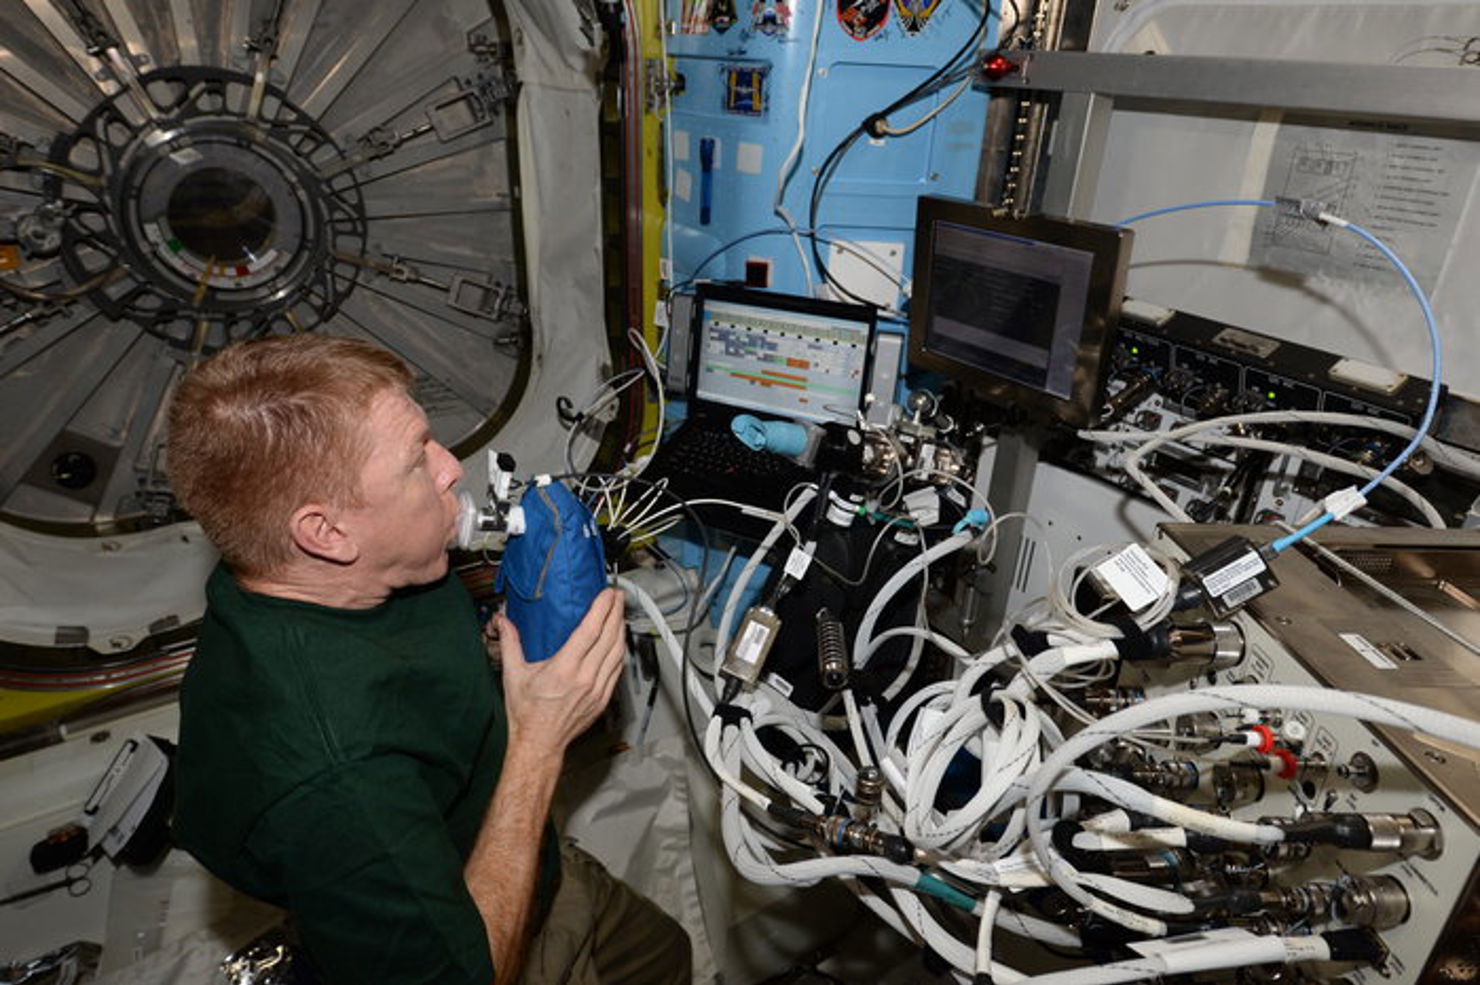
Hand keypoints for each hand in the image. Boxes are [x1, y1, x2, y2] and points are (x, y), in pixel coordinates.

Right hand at [496, 588, 626, 757]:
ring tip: (619, 614)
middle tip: (617, 597)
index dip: (602, 609)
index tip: (607, 594)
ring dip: (620, 630)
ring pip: (617, 653)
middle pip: (609, 637)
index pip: (590, 631)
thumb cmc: (526, 715)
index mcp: (564, 670)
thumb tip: (503, 621)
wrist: (538, 743)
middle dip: (616, 612)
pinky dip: (619, 652)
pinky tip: (618, 642)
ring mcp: (597, 690)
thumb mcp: (513, 675)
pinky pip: (617, 670)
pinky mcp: (603, 699)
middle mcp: (584, 679)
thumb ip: (509, 643)